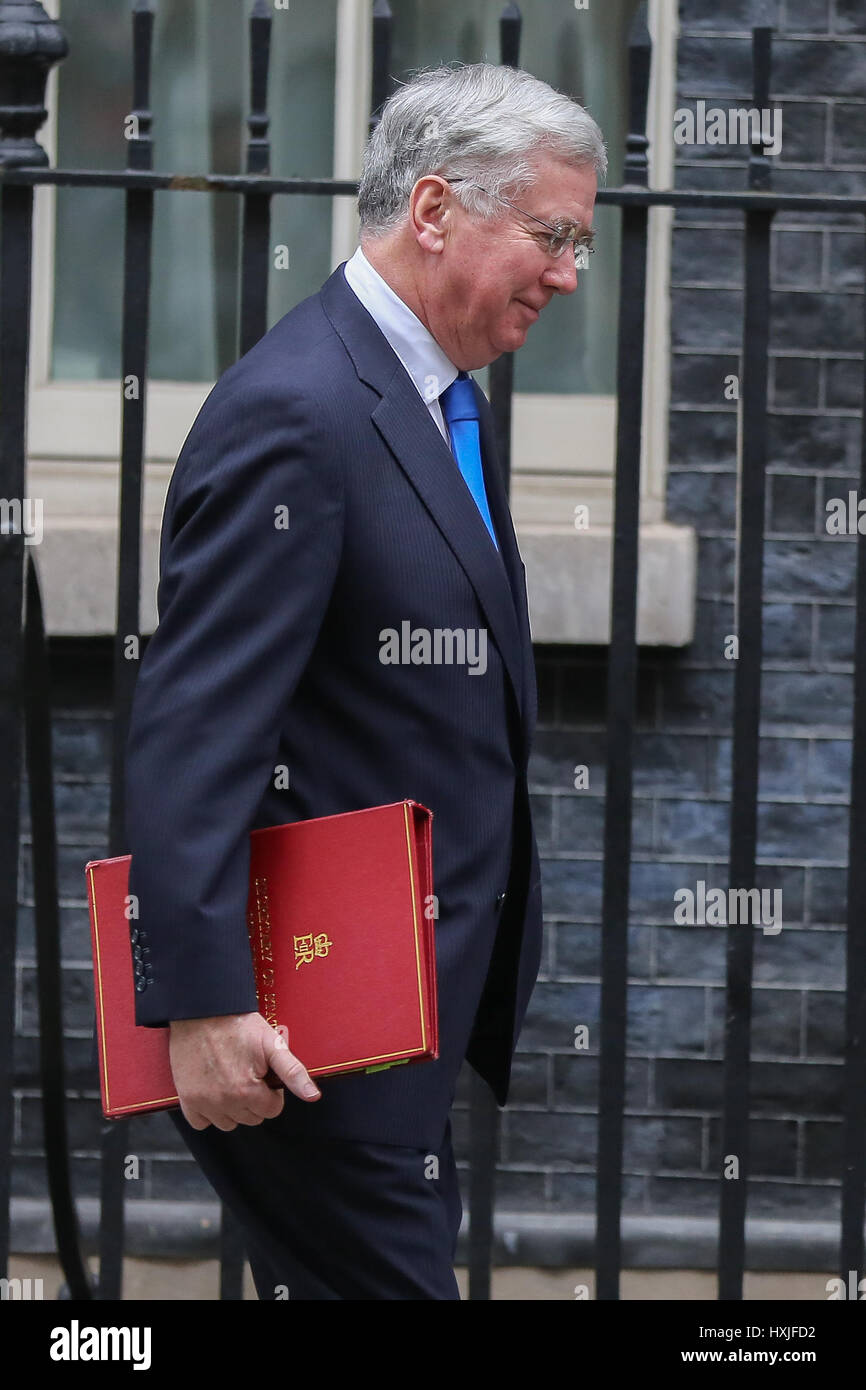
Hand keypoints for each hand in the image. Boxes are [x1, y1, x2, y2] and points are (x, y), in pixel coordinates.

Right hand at [168, 1011, 320, 1130]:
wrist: (203, 1011)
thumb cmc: (238, 1024)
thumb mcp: (273, 1043)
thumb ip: (293, 1072)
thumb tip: (313, 1096)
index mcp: (247, 1091)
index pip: (272, 1110)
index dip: (272, 1091)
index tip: (264, 1074)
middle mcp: (224, 1102)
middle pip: (251, 1118)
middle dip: (254, 1099)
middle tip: (248, 1072)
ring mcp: (203, 1102)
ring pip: (228, 1123)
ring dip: (233, 1108)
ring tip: (231, 1080)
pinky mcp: (187, 1099)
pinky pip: (201, 1123)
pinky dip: (208, 1112)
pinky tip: (213, 1090)